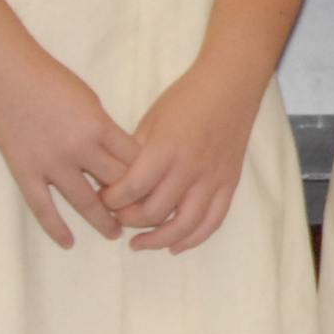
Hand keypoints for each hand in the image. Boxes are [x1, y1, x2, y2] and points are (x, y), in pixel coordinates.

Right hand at [0, 54, 140, 248]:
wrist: (5, 72)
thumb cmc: (50, 79)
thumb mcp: (90, 100)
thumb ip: (104, 130)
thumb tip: (117, 157)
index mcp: (99, 127)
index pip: (133, 162)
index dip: (146, 177)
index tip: (151, 188)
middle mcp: (78, 149)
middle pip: (115, 184)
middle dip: (130, 200)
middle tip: (139, 215)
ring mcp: (50, 163)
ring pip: (85, 202)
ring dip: (102, 221)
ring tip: (114, 233)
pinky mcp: (25, 171)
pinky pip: (43, 208)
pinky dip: (56, 228)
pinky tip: (69, 242)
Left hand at [100, 60, 268, 254]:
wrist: (230, 87)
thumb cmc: (186, 98)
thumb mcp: (152, 119)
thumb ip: (134, 153)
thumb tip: (115, 182)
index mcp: (166, 149)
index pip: (132, 188)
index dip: (112, 200)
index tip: (102, 199)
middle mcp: (190, 168)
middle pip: (154, 212)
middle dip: (128, 220)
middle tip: (116, 217)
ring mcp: (212, 180)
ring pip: (184, 226)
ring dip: (157, 240)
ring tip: (139, 244)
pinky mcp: (229, 185)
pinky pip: (212, 222)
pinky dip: (193, 240)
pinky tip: (175, 246)